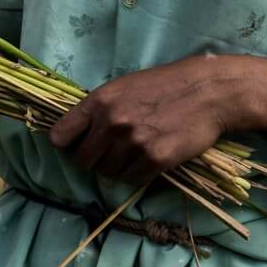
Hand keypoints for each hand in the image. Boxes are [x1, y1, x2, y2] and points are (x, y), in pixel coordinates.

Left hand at [48, 54, 266, 186]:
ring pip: (108, 173)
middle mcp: (112, 122)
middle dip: (92, 161)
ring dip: (116, 169)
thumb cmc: (162, 86)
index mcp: (99, 101)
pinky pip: (132, 180)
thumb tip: (76, 133)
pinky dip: (136, 175)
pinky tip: (146, 161)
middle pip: (83, 160)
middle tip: (108, 155)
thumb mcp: (122, 87)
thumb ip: (98, 109)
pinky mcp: (155, 159)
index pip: (60, 136)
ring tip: (132, 155)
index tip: (74, 147)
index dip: (66, 145)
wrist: (205, 91)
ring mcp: (133, 142)